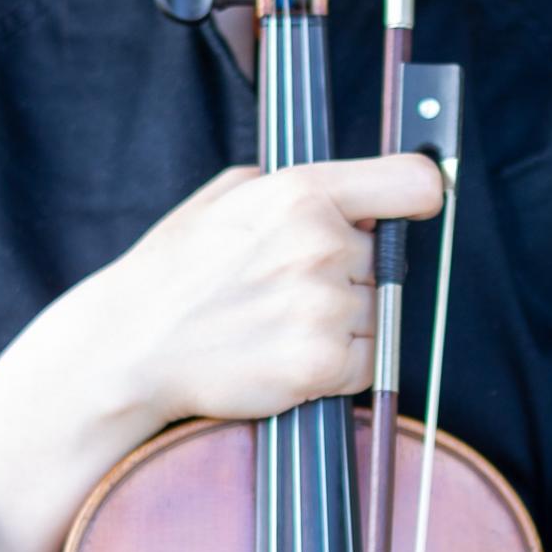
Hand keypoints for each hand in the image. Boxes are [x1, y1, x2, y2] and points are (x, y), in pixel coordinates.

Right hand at [102, 155, 444, 426]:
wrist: (131, 346)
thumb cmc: (178, 273)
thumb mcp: (228, 196)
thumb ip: (296, 187)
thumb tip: (356, 197)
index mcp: (302, 191)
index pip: (415, 183)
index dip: (420, 198)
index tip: (412, 211)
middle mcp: (320, 243)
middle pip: (389, 262)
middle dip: (355, 277)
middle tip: (293, 290)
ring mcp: (323, 306)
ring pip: (383, 315)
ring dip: (348, 325)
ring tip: (284, 324)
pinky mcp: (321, 364)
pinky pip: (372, 364)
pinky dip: (343, 368)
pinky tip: (291, 355)